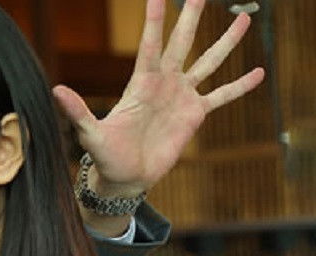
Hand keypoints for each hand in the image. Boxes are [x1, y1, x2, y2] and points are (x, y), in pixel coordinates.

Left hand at [53, 0, 266, 197]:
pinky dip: (240, 86)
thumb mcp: (91, 133)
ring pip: (208, 62)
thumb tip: (56, 91)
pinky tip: (259, 72)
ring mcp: (182, 96)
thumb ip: (77, 111)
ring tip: (243, 20)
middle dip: (191, 18)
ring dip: (225, 42)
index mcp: (141, 83)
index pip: (149, 45)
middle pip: (182, 43)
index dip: (154, 21)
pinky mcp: (195, 115)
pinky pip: (222, 96)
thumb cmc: (106, 155)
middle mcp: (164, 83)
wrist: (126, 176)